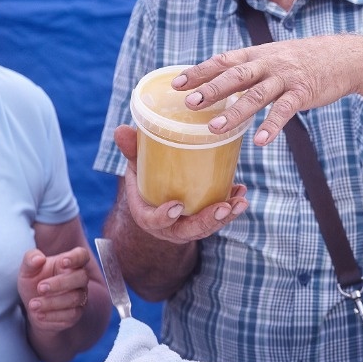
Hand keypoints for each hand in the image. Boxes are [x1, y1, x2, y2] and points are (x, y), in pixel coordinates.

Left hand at [18, 246, 95, 331]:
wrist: (33, 307)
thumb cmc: (34, 282)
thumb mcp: (27, 270)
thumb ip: (30, 259)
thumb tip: (39, 258)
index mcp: (70, 263)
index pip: (82, 255)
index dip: (76, 258)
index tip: (63, 262)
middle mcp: (79, 279)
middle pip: (81, 277)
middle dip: (60, 283)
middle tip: (39, 287)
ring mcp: (80, 296)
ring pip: (75, 298)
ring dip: (52, 302)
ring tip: (33, 304)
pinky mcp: (76, 313)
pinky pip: (70, 314)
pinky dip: (52, 315)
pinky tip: (38, 314)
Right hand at [114, 124, 247, 243]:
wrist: (155, 196)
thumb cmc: (145, 177)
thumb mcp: (136, 165)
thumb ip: (132, 151)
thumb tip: (121, 130)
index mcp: (147, 215)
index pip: (154, 221)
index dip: (164, 217)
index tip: (177, 206)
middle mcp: (169, 227)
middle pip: (188, 231)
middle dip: (206, 221)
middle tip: (222, 208)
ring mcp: (188, 226)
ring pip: (207, 227)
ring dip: (226, 216)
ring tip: (240, 202)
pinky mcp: (203, 220)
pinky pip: (219, 218)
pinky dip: (231, 206)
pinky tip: (241, 192)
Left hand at [173, 35, 362, 144]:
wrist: (344, 56)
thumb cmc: (303, 60)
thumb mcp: (273, 57)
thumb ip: (248, 69)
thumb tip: (218, 85)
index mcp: (256, 55)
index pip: (222, 61)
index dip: (199, 72)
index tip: (176, 84)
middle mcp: (267, 63)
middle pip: (234, 76)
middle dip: (210, 90)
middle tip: (189, 103)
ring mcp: (286, 77)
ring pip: (256, 95)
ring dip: (234, 113)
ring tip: (214, 129)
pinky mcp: (303, 92)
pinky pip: (284, 111)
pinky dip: (272, 126)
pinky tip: (260, 141)